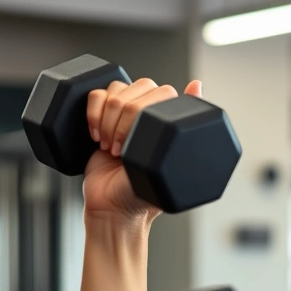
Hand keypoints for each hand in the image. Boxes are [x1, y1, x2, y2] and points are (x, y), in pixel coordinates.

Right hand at [82, 79, 202, 220]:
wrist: (112, 206)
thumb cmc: (144, 192)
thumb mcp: (168, 163)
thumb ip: (183, 126)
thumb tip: (197, 84)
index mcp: (170, 123)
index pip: (162, 92)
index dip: (145, 112)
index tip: (137, 142)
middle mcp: (149, 114)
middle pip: (137, 88)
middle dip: (124, 119)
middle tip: (121, 150)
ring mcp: (124, 114)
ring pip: (115, 90)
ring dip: (108, 119)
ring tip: (110, 147)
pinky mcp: (100, 116)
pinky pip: (95, 95)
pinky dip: (93, 114)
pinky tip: (96, 136)